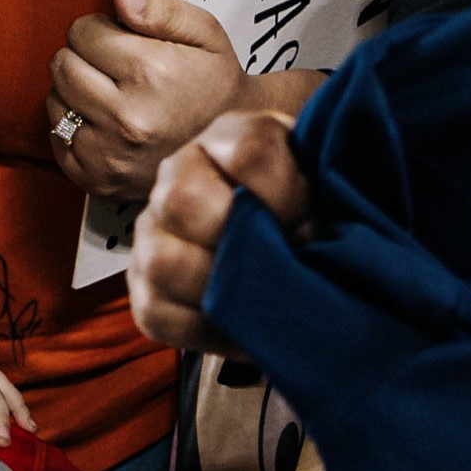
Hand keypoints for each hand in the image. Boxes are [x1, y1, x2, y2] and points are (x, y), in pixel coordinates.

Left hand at [46, 0, 254, 201]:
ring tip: (111, 93)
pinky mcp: (97, 180)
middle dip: (82, 56)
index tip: (117, 38)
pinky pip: (55, 138)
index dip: (98, 29)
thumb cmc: (215, 85)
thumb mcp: (205, 34)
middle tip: (112, 64)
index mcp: (152, 74)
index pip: (82, 33)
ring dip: (75, 90)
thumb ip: (162, 9)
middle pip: (62, 65)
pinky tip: (103, 122)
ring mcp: (110, 155)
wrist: (230, 148)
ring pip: (54, 100)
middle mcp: (127, 119)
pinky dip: (73, 125)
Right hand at [129, 110, 310, 356]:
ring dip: (224, 290)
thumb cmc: (307, 210)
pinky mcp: (143, 287)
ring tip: (265, 302)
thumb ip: (328, 189)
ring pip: (163, 262)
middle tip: (285, 266)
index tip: (315, 227)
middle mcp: (177, 175)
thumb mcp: (323, 182)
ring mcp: (152, 232)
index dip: (290, 196)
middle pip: (183, 198)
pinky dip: (208, 332)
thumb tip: (320, 239)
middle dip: (243, 243)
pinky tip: (244, 328)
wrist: (276, 240)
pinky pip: (157, 313)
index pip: (249, 152)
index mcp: (229, 138)